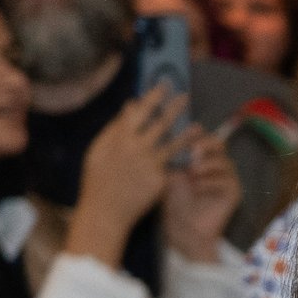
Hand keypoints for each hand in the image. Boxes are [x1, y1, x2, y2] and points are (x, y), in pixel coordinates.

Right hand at [66, 86, 186, 268]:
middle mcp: (136, 147)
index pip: (139, 111)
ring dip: (187, 131)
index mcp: (119, 138)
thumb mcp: (99, 150)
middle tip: (185, 95)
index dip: (153, 96)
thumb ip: (116, 127)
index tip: (164, 85)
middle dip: (174, 107)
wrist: (105, 212)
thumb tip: (130, 106)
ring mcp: (149, 163)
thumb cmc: (98, 180)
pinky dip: (181, 157)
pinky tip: (191, 151)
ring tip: (200, 125)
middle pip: (160, 122)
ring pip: (173, 142)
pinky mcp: (160, 178)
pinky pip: (171, 164)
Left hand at [162, 129, 239, 262]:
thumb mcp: (171, 174)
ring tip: (191, 173)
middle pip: (220, 145)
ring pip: (224, 162)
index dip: (199, 135)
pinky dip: (210, 182)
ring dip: (206, 165)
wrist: (183, 229)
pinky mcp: (234, 193)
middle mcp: (218, 167)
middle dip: (206, 145)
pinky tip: (197, 188)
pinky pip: (227, 180)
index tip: (188, 134)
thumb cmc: (175, 202)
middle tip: (193, 151)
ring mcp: (228, 180)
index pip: (207, 139)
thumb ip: (177, 155)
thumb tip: (175, 135)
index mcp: (204, 159)